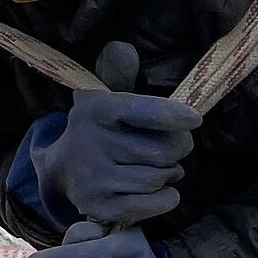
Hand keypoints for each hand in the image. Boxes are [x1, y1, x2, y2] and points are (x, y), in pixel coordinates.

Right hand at [30, 39, 200, 228]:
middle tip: (176, 145)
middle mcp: (92, 144)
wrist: (63, 170)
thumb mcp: (104, 96)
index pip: (141, 111)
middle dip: (179, 147)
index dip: (172, 115)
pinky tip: (159, 187)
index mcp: (96, 109)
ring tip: (161, 165)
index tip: (194, 119)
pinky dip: (166, 197)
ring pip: (159, 177)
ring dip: (171, 172)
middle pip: (163, 150)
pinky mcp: (100, 207)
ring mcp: (94, 179)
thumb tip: (122, 50)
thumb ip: (118, 72)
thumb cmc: (100, 128)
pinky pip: (154, 204)